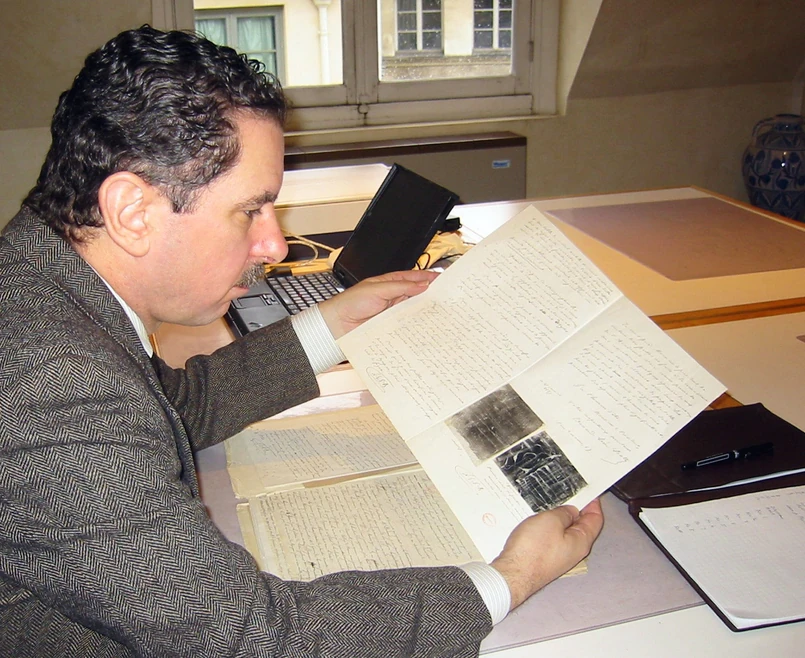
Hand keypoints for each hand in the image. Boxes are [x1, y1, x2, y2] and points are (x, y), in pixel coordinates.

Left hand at [318, 270, 437, 338]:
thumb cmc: (351, 302)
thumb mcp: (377, 288)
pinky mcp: (392, 326)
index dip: (430, 277)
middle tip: (447, 297)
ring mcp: (394, 312)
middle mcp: (394, 296)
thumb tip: (421, 285)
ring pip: (415, 310)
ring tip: (440, 311)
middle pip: (418, 294)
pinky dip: (416, 325)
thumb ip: (401, 287)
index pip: (415, 277)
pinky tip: (425, 325)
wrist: (337, 324)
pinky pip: (408, 325)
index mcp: (391, 282)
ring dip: (426, 311)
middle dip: (432, 295)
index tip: (444, 278)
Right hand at [490, 499, 603, 609]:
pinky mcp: (544, 558)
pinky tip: (537, 520)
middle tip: (567, 493)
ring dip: (558, 517)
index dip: (593, 503)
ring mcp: (558, 555)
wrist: (512, 574)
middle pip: (581, 525)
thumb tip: (571, 511)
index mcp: (581, 541)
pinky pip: (551, 538)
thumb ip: (565, 513)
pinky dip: (548, 527)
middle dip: (575, 508)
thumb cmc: (532, 550)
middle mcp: (573, 551)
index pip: (595, 519)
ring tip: (549, 503)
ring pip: (564, 531)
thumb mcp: (551, 521)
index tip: (588, 491)